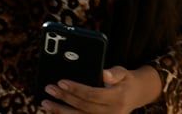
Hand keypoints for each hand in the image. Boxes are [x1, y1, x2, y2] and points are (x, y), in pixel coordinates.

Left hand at [42, 66, 161, 111]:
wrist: (136, 95)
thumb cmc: (125, 80)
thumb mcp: (123, 72)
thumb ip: (114, 73)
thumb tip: (103, 73)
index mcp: (117, 98)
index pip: (93, 95)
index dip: (76, 89)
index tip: (61, 81)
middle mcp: (112, 113)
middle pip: (83, 107)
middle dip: (64, 98)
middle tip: (49, 89)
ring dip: (60, 112)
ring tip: (45, 103)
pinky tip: (55, 112)